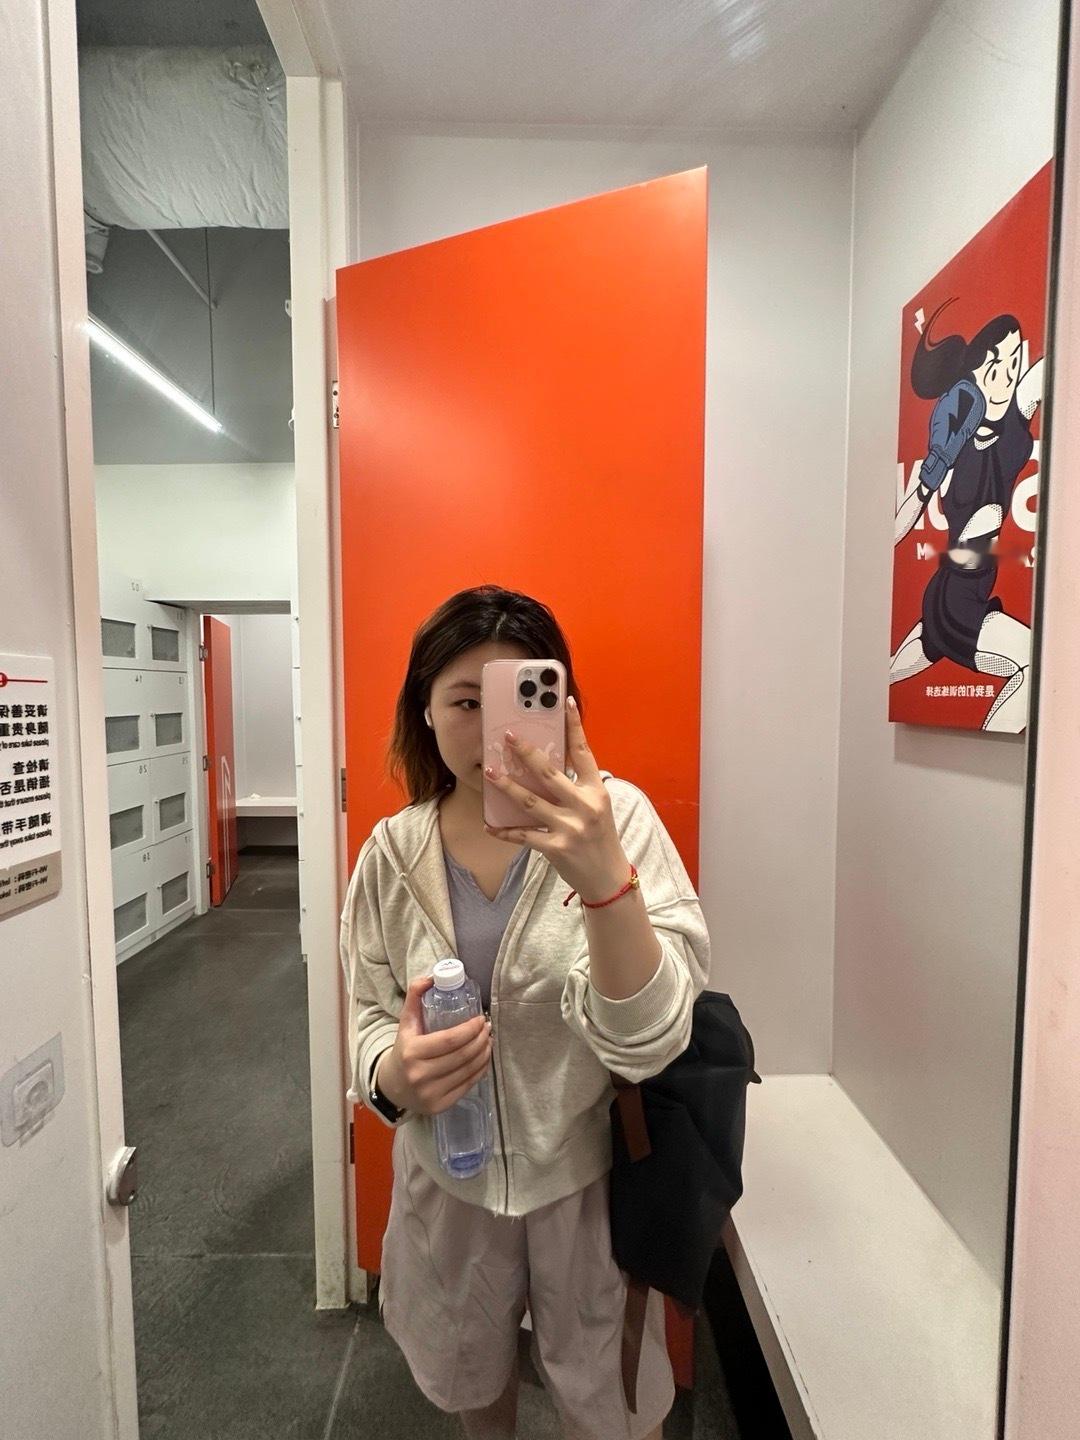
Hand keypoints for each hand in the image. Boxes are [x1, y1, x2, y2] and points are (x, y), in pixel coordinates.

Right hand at [377, 975, 492, 1114]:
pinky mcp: (440, 1106)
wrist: (392, 1087)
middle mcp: (421, 1075)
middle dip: (481, 1039)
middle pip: (462, 1055)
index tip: (481, 1019)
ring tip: (488, 1040)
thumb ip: (415, 996)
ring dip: (484, 1053)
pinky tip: (483, 1058)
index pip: (450, 1040)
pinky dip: (480, 1070)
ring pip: (468, 1071)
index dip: (470, 1029)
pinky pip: (468, 1085)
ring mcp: (431, 1094)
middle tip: (488, 1028)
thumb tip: (431, 977)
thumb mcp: (405, 1023)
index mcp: (412, 1053)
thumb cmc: (403, 1049)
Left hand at [484, 696, 630, 903]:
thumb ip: (578, 786)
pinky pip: (524, 835)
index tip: (565, 702)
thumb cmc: (600, 838)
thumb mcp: (597, 807)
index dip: (574, 726)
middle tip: (507, 737)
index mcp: (596, 791)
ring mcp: (570, 828)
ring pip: (530, 802)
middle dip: (526, 753)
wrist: (607, 878)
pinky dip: (505, 831)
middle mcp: (585, 806)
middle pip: (549, 773)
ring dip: (507, 786)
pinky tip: (490, 825)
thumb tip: (547, 764)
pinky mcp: (556, 848)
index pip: (584, 752)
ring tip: (490, 772)